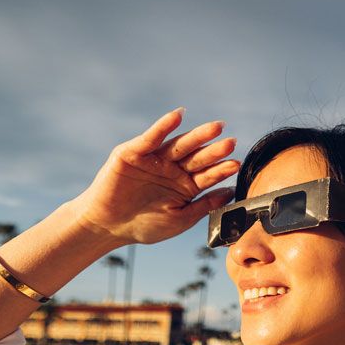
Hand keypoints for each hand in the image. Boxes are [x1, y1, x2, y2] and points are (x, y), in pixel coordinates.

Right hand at [70, 108, 240, 245]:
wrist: (108, 227)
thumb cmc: (144, 226)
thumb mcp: (180, 218)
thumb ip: (205, 205)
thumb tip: (230, 192)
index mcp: (186, 185)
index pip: (208, 175)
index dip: (221, 170)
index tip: (236, 165)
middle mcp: (173, 169)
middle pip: (198, 157)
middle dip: (214, 151)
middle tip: (231, 143)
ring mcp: (154, 160)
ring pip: (179, 145)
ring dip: (197, 136)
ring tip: (216, 128)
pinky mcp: (134, 153)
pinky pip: (151, 138)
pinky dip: (164, 126)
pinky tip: (178, 116)